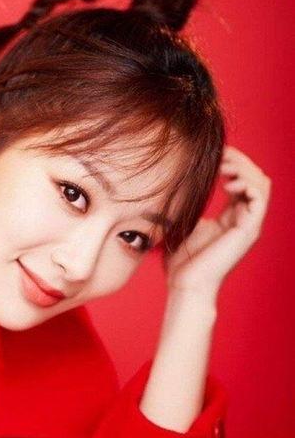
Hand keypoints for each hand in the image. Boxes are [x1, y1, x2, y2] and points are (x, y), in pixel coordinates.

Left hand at [164, 145, 270, 298]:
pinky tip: (227, 184)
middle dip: (240, 160)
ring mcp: (249, 224)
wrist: (186, 285)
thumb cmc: (182, 260)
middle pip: (256, 176)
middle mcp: (244, 218)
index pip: (242, 179)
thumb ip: (190, 205)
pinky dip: (247, 184)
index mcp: (231, 216)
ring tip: (224, 167)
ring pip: (262, 183)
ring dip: (244, 168)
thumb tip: (176, 185)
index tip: (214, 153)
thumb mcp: (185, 223)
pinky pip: (260, 199)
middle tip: (221, 155)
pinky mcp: (249, 231)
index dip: (232, 162)